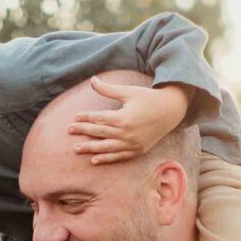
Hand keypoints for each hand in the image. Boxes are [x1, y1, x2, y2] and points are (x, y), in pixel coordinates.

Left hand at [67, 82, 191, 165]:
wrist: (171, 111)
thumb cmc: (148, 98)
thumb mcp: (128, 92)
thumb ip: (108, 89)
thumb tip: (92, 80)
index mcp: (123, 118)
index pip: (99, 119)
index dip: (86, 118)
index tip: (75, 117)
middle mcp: (126, 133)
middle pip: (99, 133)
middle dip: (83, 132)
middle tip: (69, 130)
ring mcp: (132, 144)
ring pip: (106, 148)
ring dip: (90, 148)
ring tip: (76, 149)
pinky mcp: (137, 150)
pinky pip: (118, 156)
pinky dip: (106, 158)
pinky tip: (94, 160)